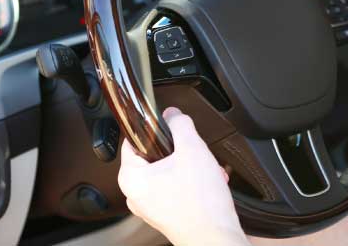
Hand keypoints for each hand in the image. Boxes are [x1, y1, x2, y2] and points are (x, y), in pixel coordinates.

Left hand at [118, 107, 249, 245]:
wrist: (216, 237)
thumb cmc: (201, 204)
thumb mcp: (192, 149)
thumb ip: (180, 124)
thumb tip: (173, 114)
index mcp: (131, 178)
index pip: (134, 140)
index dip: (156, 129)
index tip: (171, 128)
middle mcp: (136, 195)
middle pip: (155, 155)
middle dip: (180, 150)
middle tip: (194, 153)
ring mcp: (151, 206)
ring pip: (169, 170)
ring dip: (190, 165)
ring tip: (205, 169)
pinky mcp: (167, 213)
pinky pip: (176, 186)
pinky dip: (193, 181)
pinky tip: (209, 182)